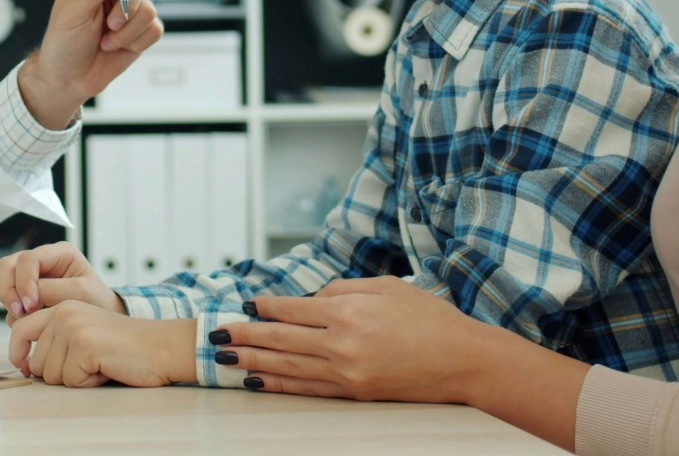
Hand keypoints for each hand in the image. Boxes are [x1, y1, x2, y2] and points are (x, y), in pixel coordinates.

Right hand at [0, 242, 124, 320]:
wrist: (99, 322)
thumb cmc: (97, 303)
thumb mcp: (80, 293)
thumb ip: (52, 290)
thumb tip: (27, 297)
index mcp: (58, 253)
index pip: (28, 259)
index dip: (24, 282)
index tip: (31, 306)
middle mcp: (42, 261)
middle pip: (7, 266)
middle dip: (9, 290)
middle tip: (20, 312)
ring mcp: (31, 278)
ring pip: (4, 282)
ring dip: (11, 303)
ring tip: (27, 319)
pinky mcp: (26, 295)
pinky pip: (9, 301)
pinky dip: (15, 314)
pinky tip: (31, 323)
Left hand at [7, 301, 194, 387]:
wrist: (160, 346)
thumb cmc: (123, 346)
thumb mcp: (83, 333)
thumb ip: (55, 339)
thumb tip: (26, 362)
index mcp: (62, 306)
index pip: (18, 329)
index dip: (19, 354)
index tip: (26, 367)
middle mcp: (63, 312)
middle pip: (36, 361)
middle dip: (58, 373)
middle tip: (87, 363)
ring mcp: (72, 326)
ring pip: (51, 374)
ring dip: (75, 378)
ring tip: (98, 363)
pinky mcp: (83, 344)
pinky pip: (70, 380)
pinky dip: (88, 382)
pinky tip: (105, 368)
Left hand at [18, 0, 163, 127]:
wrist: (70, 79)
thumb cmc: (63, 44)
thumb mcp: (72, 13)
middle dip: (128, 5)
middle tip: (110, 23)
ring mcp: (128, 9)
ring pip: (149, 8)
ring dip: (127, 31)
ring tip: (106, 40)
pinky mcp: (140, 30)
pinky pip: (155, 29)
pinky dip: (136, 42)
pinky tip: (116, 47)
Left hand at [211, 277, 486, 402]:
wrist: (463, 360)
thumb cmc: (428, 317)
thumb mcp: (385, 286)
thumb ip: (343, 288)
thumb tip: (312, 297)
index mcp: (348, 310)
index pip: (293, 308)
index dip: (265, 307)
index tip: (244, 305)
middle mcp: (342, 343)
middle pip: (281, 339)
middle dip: (245, 336)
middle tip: (215, 335)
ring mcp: (347, 372)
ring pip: (288, 366)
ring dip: (254, 361)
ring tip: (225, 359)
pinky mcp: (355, 393)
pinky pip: (309, 389)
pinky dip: (281, 384)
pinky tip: (259, 380)